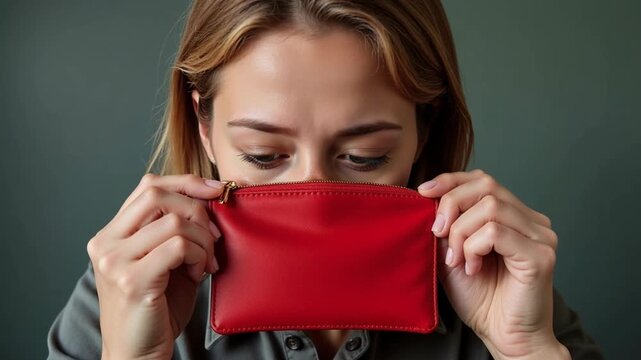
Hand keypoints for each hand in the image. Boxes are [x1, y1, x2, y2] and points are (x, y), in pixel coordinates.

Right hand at [87, 174, 223, 359]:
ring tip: (204, 262)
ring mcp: (115, 261)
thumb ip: (175, 230)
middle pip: (157, 194)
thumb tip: (209, 200)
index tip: (215, 190)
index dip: (186, 182)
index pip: (148, 186)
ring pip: (173, 221)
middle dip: (197, 210)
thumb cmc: (157, 308)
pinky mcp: (132, 280)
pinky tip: (198, 273)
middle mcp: (106, 242)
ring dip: (202, 240)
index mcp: (112, 234)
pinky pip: (177, 246)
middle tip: (213, 237)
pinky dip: (197, 255)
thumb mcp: (165, 260)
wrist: (139, 354)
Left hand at [418, 170, 569, 359]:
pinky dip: (474, 248)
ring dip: (461, 233)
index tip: (423, 192)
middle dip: (451, 204)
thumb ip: (447, 225)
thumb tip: (428, 197)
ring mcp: (540, 236)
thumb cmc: (481, 299)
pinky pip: (496, 232)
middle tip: (437, 234)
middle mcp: (532, 221)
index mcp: (513, 216)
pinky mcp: (541, 254)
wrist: (503, 337)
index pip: (482, 179)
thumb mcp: (452, 253)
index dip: (451, 181)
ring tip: (458, 260)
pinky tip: (473, 269)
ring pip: (489, 207)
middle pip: (486, 185)